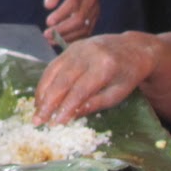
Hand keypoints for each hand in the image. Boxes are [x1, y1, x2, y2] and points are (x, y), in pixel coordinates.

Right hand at [32, 32, 156, 123]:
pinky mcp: (70, 47)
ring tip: (37, 112)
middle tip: (38, 121)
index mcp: (104, 66)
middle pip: (62, 80)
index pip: (80, 90)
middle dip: (48, 103)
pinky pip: (53, 66)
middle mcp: (88, 54)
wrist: (133, 48)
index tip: (56, 123)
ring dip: (42, 93)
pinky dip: (45, 82)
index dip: (66, 107)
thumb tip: (72, 115)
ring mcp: (77, 48)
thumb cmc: (127, 75)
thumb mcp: (118, 94)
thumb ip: (95, 103)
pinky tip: (42, 97)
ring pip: (53, 72)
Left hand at [43, 0, 107, 44]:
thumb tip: (48, 6)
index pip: (73, 3)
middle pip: (79, 19)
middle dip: (62, 30)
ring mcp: (95, 8)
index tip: (48, 21)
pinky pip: (87, 30)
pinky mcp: (95, 15)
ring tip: (51, 40)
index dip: (61, 14)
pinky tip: (62, 40)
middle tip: (47, 35)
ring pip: (84, 28)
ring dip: (68, 37)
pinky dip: (75, 38)